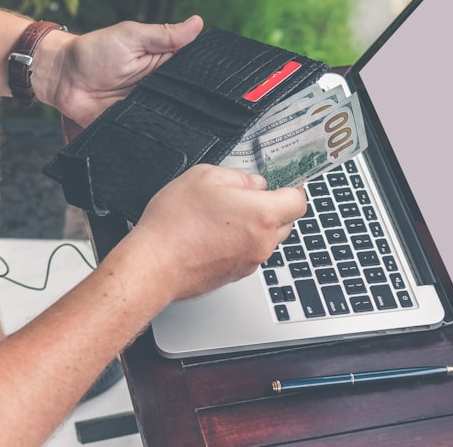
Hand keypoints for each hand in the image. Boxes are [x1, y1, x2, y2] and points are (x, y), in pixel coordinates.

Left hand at [38, 16, 203, 127]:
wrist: (62, 79)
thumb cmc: (93, 51)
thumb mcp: (131, 36)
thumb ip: (164, 35)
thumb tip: (197, 22)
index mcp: (163, 62)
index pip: (193, 69)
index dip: (205, 73)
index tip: (219, 78)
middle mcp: (159, 87)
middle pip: (186, 97)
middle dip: (194, 101)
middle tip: (201, 103)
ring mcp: (147, 108)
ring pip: (172, 118)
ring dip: (176, 119)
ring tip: (181, 118)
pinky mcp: (134, 125)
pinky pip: (150, 133)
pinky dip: (156, 135)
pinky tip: (164, 135)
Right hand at [123, 165, 307, 301]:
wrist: (154, 265)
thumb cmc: (175, 224)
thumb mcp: (205, 177)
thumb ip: (238, 177)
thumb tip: (253, 184)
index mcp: (262, 215)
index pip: (298, 202)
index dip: (292, 189)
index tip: (284, 183)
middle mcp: (262, 242)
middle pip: (286, 222)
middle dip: (273, 207)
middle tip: (247, 195)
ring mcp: (249, 262)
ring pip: (266, 239)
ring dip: (254, 226)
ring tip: (223, 214)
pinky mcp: (234, 275)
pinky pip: (247, 253)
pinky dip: (239, 242)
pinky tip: (213, 232)